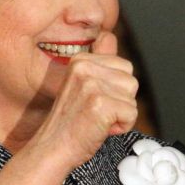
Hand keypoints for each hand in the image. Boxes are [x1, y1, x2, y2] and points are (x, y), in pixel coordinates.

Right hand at [34, 31, 139, 170]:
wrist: (52, 148)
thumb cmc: (71, 122)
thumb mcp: (84, 86)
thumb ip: (100, 64)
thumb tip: (110, 36)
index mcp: (81, 60)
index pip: (124, 67)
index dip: (116, 90)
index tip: (95, 102)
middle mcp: (85, 67)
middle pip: (131, 81)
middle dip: (121, 101)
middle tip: (97, 113)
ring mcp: (92, 84)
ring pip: (132, 98)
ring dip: (121, 115)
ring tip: (98, 120)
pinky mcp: (100, 104)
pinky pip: (131, 114)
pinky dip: (122, 126)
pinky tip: (101, 129)